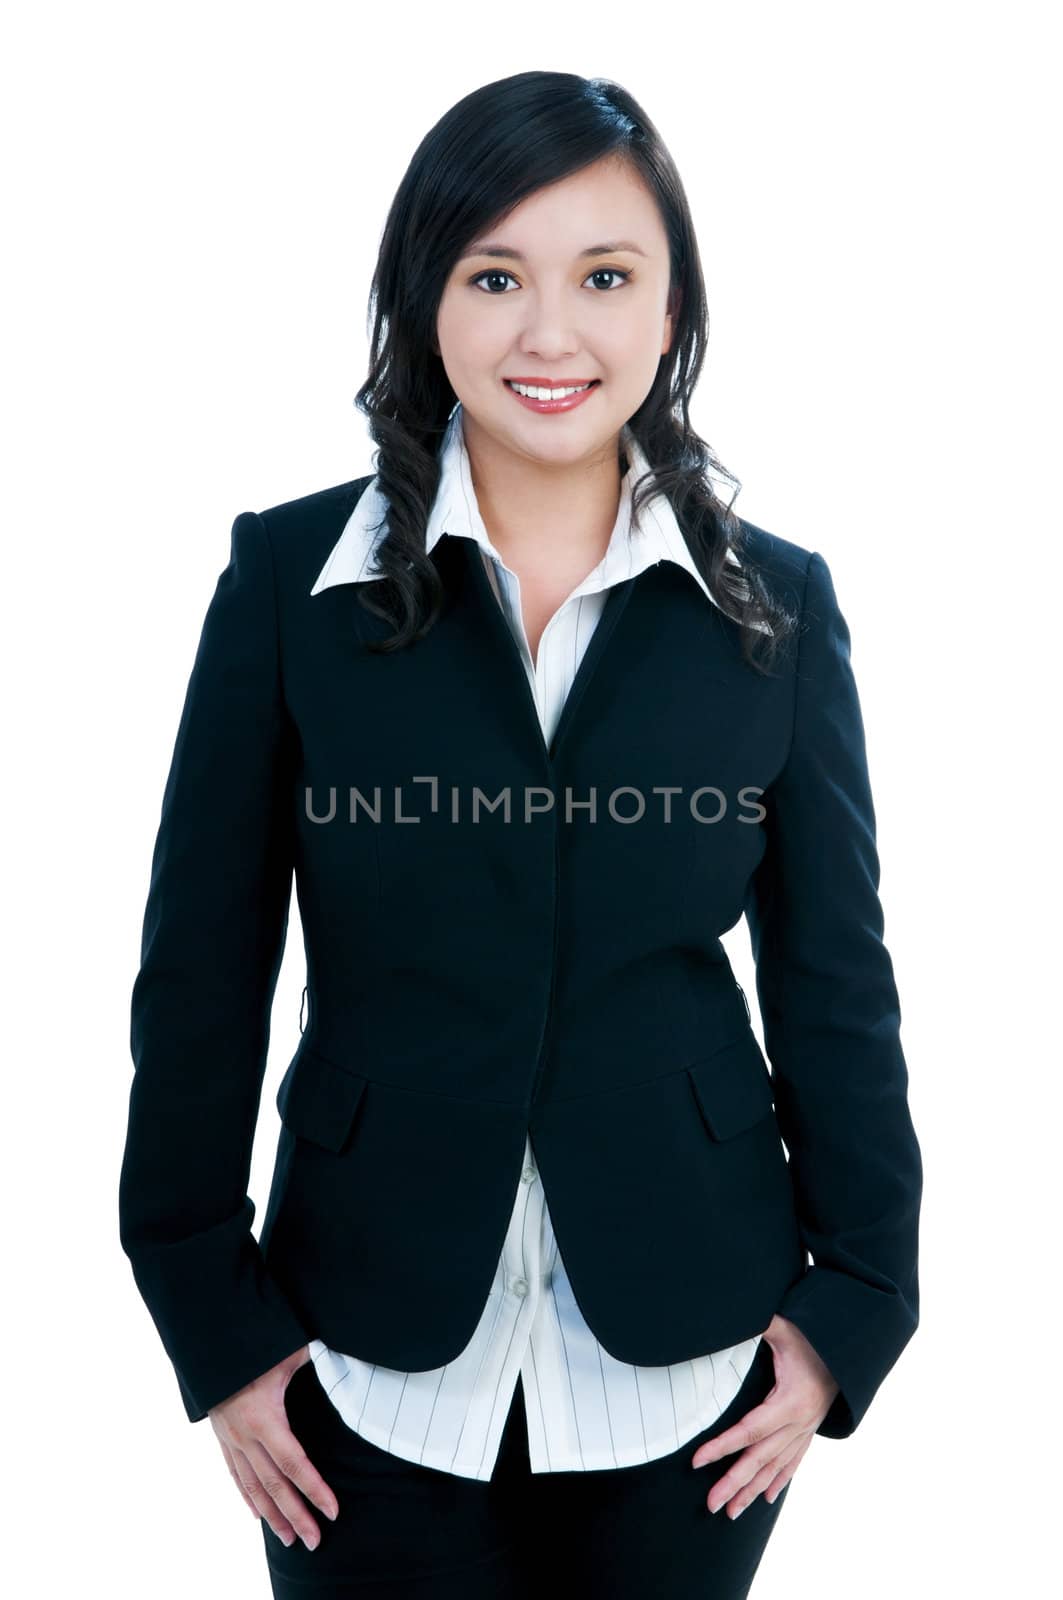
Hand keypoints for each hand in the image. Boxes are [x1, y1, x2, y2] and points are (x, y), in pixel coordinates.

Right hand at [209, 1346, 338, 1548]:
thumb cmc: (254, 1347)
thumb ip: (316, 1358)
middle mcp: (246, 1436)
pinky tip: (259, 1516)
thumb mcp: (288, 1351)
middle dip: (296, 1515)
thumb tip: (346, 1355)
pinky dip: (248, 1498)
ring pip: (253, 1487)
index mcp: (265, 1417)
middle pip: (274, 1485)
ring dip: (272, 1516)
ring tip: (290, 1539)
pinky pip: (236, 1475)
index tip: (332, 1511)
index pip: (294, 1463)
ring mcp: (231, 1440)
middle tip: (314, 1541)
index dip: (314, 1489)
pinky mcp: (222, 1439)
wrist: (211, 1347)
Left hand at [691, 1314, 839, 1517]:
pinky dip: (778, 1482)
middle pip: (760, 1459)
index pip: (749, 1431)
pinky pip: (793, 1463)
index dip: (722, 1447)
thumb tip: (732, 1313)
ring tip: (730, 1512)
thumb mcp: (785, 1329)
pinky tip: (765, 1499)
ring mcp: (805, 1431)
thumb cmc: (813, 1339)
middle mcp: (798, 1424)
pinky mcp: (809, 1432)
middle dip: (733, 1483)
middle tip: (710, 1504)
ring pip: (775, 1468)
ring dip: (752, 1491)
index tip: (697, 1461)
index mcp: (789, 1402)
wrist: (849, 1354)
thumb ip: (760, 1325)